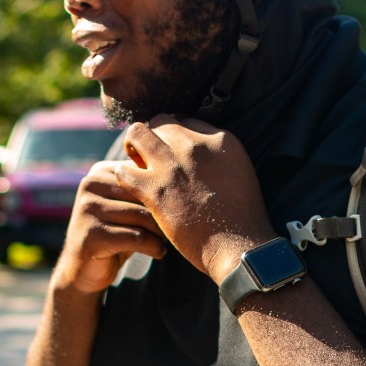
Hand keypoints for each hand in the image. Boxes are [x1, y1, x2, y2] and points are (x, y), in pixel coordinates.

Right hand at [51, 161, 168, 295]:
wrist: (83, 269)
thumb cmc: (115, 233)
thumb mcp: (128, 206)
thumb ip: (144, 187)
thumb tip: (183, 174)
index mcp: (101, 171)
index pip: (145, 175)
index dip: (165, 194)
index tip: (177, 211)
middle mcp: (90, 184)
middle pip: (144, 193)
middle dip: (163, 214)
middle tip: (174, 230)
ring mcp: (87, 208)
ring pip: (142, 216)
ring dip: (161, 233)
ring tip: (165, 242)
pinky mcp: (91, 234)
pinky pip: (136, 237)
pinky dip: (153, 247)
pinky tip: (158, 253)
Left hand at [116, 118, 274, 280]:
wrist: (237, 246)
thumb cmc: (241, 217)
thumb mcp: (239, 171)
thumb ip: (217, 156)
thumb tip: (198, 155)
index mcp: (220, 140)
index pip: (186, 120)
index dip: (176, 134)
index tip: (173, 150)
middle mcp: (195, 146)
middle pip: (161, 122)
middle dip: (154, 136)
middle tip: (152, 156)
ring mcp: (173, 166)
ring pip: (138, 133)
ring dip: (134, 146)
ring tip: (136, 162)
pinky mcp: (155, 190)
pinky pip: (124, 169)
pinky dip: (124, 175)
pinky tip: (130, 185)